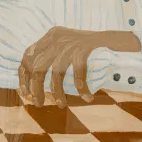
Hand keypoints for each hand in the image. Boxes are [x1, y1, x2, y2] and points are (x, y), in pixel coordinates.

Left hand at [18, 27, 139, 107]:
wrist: (118, 41)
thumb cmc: (94, 52)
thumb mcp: (70, 50)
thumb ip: (55, 59)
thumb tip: (36, 84)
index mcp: (52, 37)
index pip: (28, 56)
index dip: (23, 76)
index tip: (25, 93)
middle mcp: (59, 37)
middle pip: (38, 66)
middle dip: (36, 88)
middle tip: (39, 103)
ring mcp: (72, 41)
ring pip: (56, 72)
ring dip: (57, 92)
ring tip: (61, 105)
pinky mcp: (85, 46)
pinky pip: (78, 72)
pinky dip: (81, 88)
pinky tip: (86, 97)